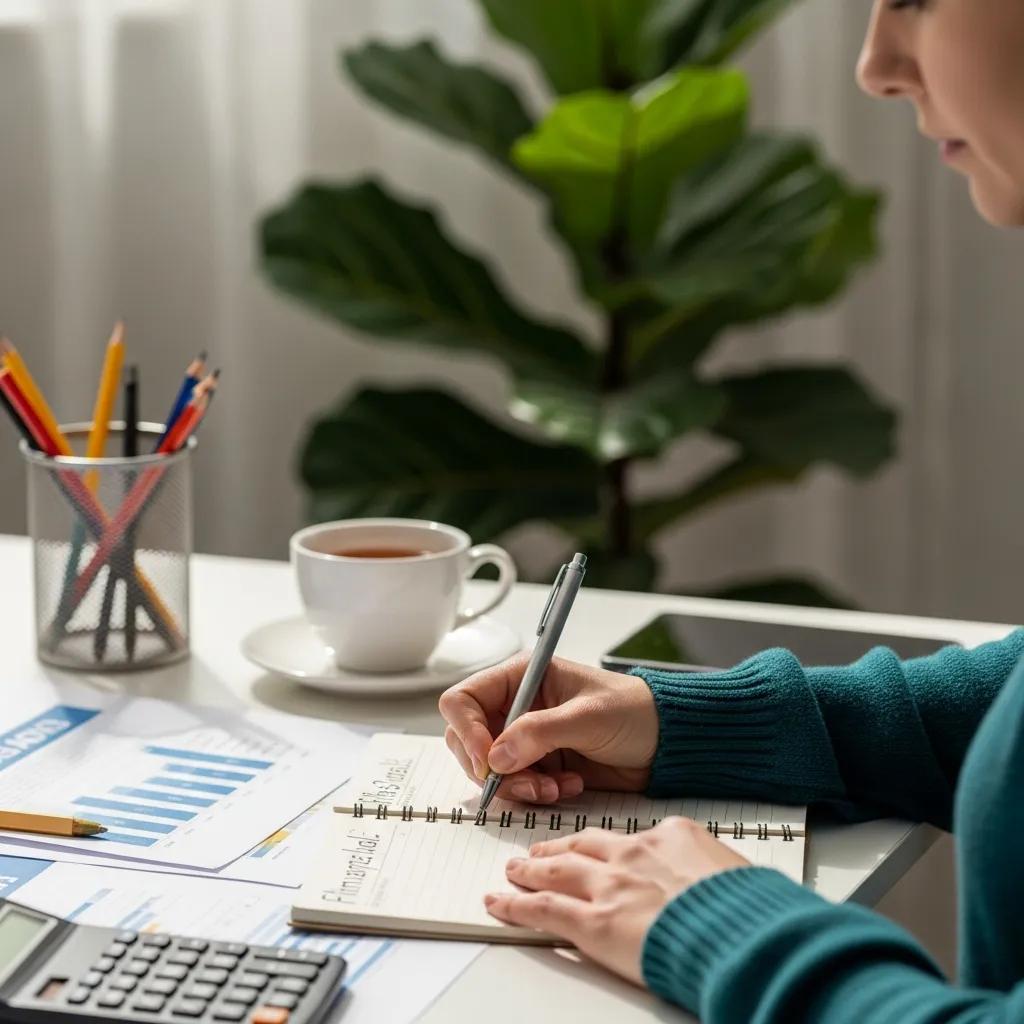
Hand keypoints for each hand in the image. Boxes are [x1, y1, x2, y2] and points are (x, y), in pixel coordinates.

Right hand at [439, 655, 658, 802]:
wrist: (665, 745)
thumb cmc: (634, 712)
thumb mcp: (587, 717)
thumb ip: (540, 732)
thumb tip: (497, 756)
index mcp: (521, 678)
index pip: (464, 700)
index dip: (467, 730)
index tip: (489, 759)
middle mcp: (515, 707)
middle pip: (467, 740)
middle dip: (493, 768)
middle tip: (528, 781)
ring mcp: (524, 739)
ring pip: (489, 770)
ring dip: (518, 786)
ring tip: (555, 786)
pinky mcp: (538, 766)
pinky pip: (514, 787)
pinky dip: (535, 794)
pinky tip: (568, 786)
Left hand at [485, 818, 750, 984]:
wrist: (745, 933)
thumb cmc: (751, 909)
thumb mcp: (735, 873)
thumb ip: (709, 873)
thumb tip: (716, 887)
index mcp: (671, 836)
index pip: (627, 837)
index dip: (604, 845)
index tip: (596, 848)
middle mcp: (634, 853)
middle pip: (584, 845)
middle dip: (559, 848)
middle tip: (540, 850)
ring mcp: (611, 885)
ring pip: (557, 870)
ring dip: (531, 869)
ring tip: (514, 870)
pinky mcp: (595, 922)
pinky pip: (543, 909)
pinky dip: (515, 905)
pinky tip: (499, 903)